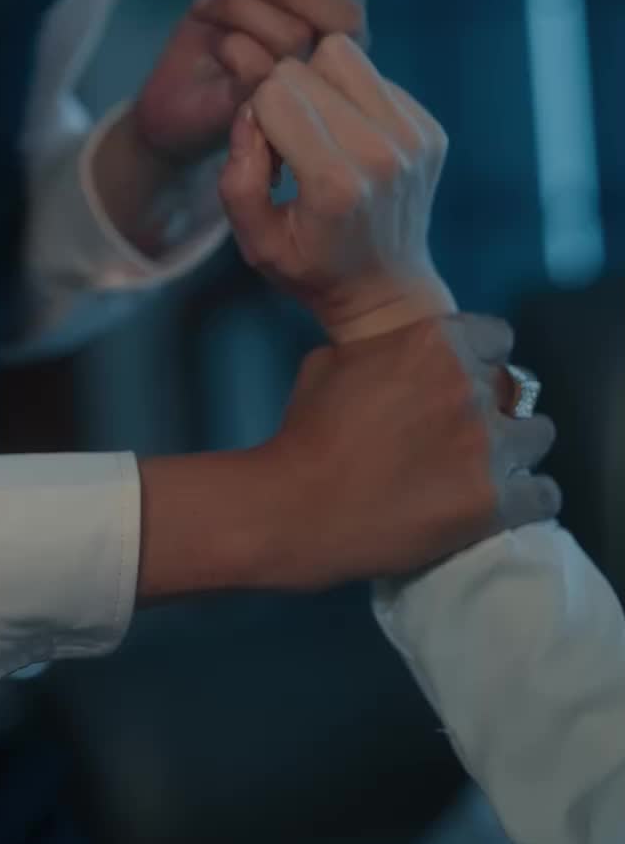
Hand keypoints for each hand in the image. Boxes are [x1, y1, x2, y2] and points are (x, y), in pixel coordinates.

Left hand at [132, 0, 365, 167]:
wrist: (174, 95)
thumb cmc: (217, 37)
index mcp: (334, 24)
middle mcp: (332, 60)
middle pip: (345, 13)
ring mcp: (305, 90)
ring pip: (294, 36)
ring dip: (240, 9)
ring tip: (213, 13)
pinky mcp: (269, 113)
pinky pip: (261, 67)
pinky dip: (231, 45)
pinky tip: (217, 49)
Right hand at [137, 313, 559, 597]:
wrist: (299, 505)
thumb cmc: (307, 429)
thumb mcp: (331, 361)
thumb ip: (381, 354)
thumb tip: (391, 360)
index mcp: (437, 344)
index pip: (497, 337)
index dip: (480, 358)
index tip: (462, 377)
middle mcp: (473, 388)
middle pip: (516, 387)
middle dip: (494, 403)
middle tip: (465, 427)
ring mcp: (490, 448)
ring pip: (538, 435)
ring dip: (517, 447)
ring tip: (490, 465)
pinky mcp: (495, 503)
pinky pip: (544, 493)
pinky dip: (528, 497)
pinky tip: (505, 502)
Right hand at [220, 31, 450, 339]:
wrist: (388, 290)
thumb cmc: (312, 266)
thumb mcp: (256, 241)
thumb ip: (238, 179)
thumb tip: (251, 112)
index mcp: (335, 184)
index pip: (274, 92)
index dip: (257, 116)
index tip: (268, 155)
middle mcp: (382, 154)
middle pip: (304, 67)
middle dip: (285, 97)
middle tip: (292, 143)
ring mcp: (415, 139)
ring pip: (343, 53)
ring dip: (321, 82)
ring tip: (321, 127)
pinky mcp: (432, 130)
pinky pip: (375, 76)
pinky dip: (355, 96)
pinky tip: (353, 137)